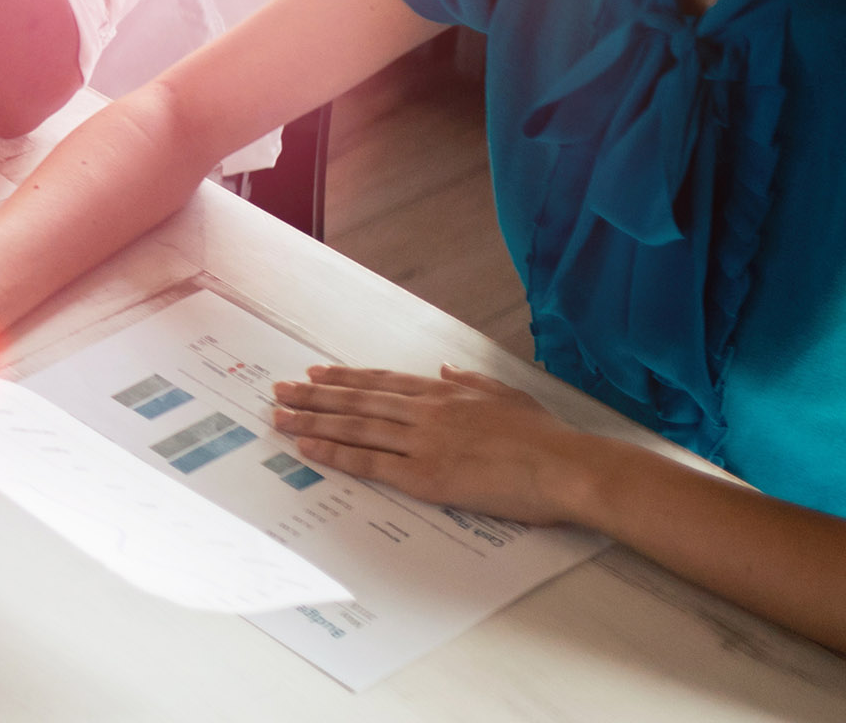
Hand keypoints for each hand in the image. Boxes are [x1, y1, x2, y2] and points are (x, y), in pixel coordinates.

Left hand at [268, 364, 597, 525]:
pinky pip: (370, 463)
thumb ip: (470, 381)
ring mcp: (423, 443)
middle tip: (279, 390)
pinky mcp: (426, 477)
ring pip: (354, 428)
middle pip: (357, 401)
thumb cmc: (546, 437)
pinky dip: (335, 454)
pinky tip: (309, 448)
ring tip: (280, 416)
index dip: (345, 377)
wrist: (566, 468)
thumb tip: (443, 368)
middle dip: (314, 395)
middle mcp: (426, 412)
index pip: (382, 382)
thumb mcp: (506, 394)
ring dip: (312, 421)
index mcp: (445, 393)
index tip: (316, 373)